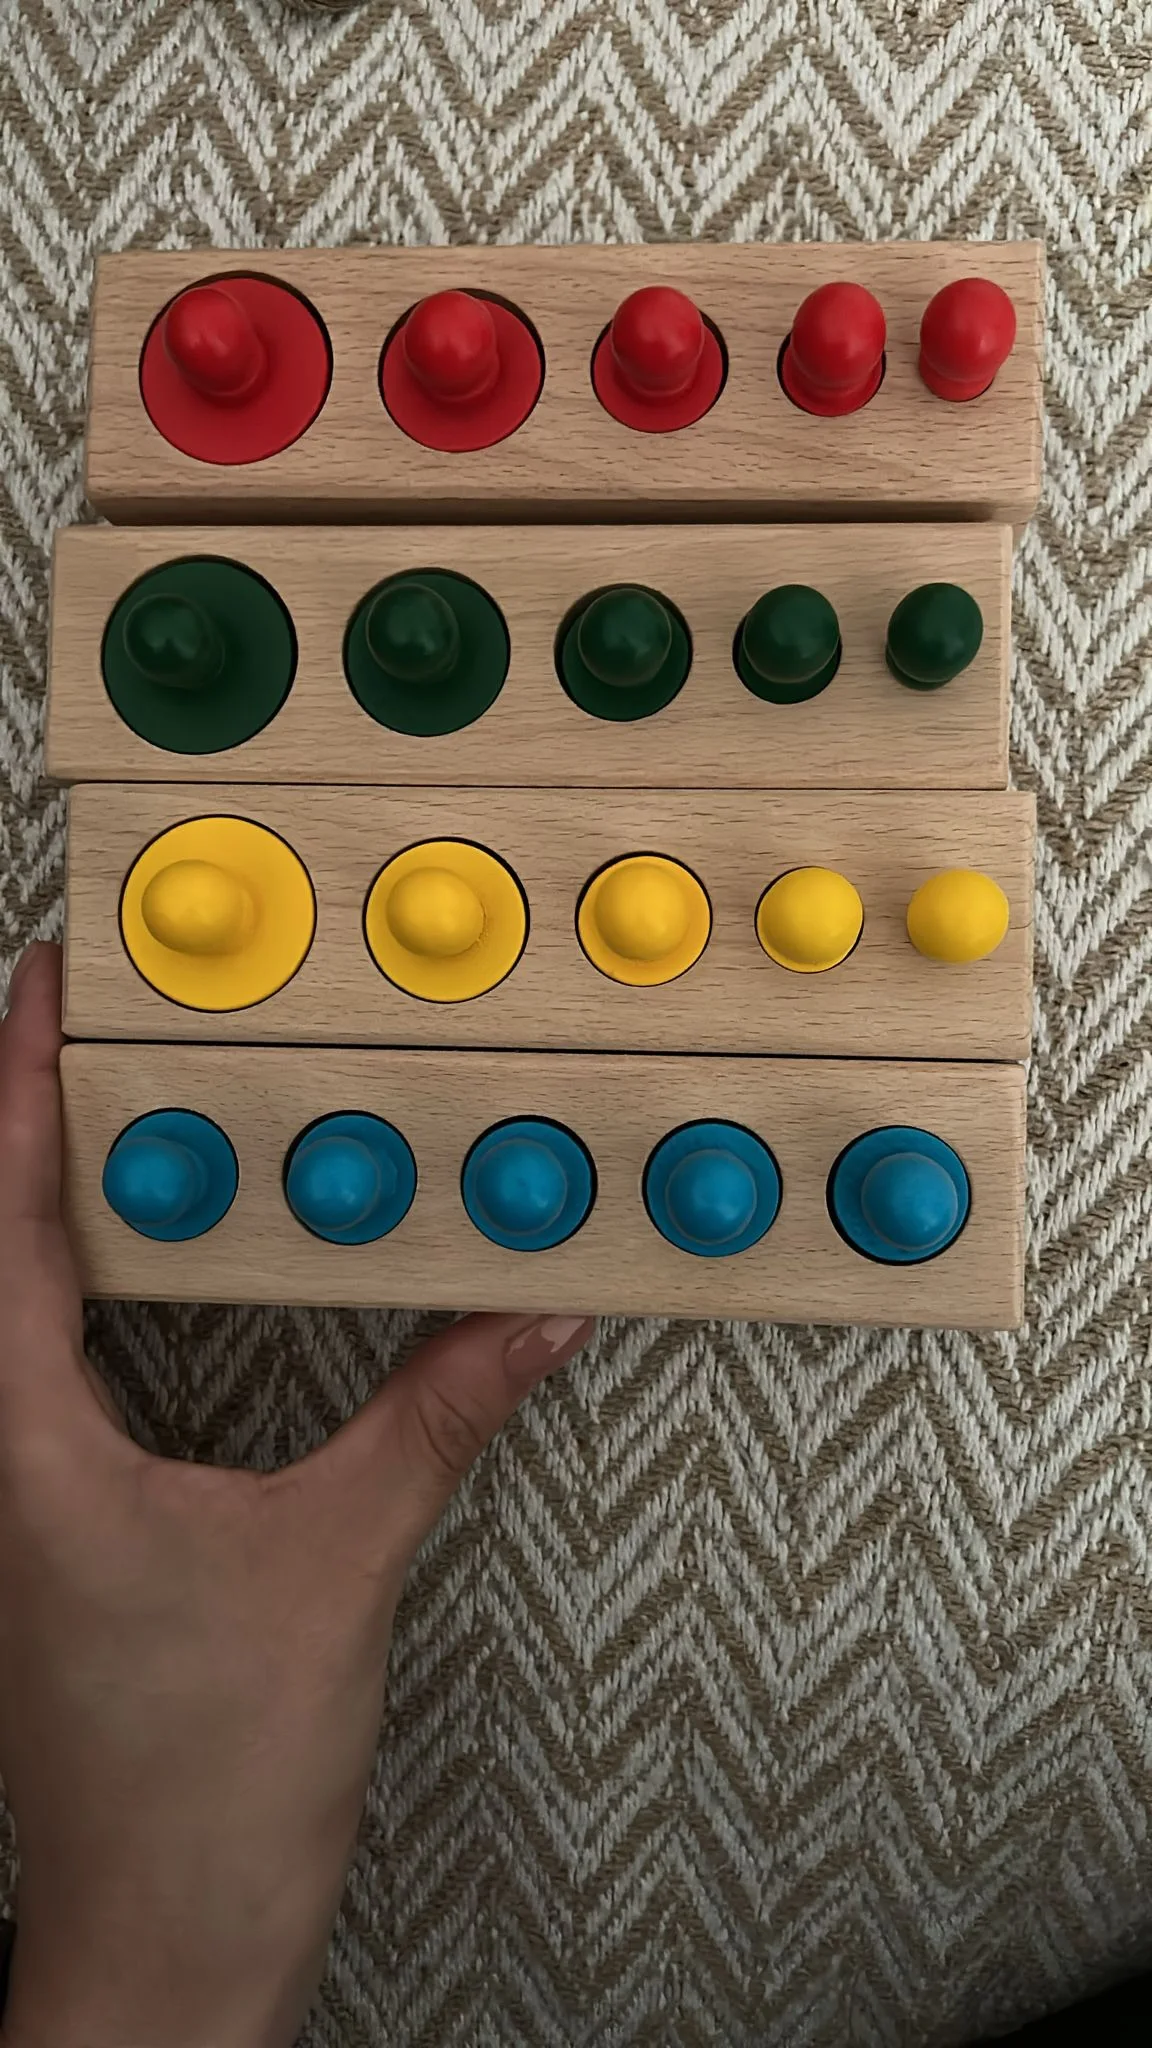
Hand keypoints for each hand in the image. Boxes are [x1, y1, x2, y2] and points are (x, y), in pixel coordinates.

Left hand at [0, 943, 592, 2047]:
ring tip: (143, 1099)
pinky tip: (180, 1263)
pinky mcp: (59, 1532)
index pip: (4, 1207)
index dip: (25, 1075)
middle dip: (43, 1107)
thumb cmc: (202, 1790)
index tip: (56, 974)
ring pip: (23, 1298)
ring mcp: (19, 1496)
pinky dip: (109, 1277)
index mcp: (16, 1436)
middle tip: (112, 1005)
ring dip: (73, 1191)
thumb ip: (435, 1417)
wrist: (164, 1955)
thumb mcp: (337, 1568)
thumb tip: (532, 1309)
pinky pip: (64, 1360)